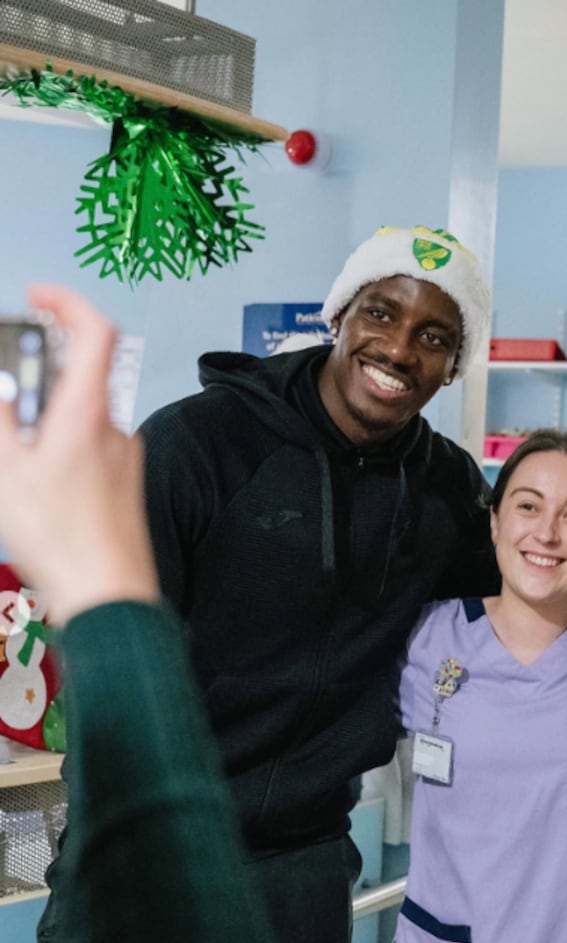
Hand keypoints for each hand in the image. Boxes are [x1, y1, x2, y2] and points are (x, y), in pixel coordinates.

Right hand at [0, 285, 157, 621]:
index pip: (95, 332)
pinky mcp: (125, 483)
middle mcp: (116, 429)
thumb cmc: (61, 539)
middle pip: (79, 377)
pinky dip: (60, 447)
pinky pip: (90, 448)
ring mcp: (125, 457)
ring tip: (14, 459)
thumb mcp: (5, 469)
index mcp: (88, 414)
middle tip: (4, 403)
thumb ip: (0, 415)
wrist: (109, 594)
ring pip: (81, 417)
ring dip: (44, 420)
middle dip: (35, 377)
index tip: (39, 295)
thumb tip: (2, 384)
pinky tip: (37, 483)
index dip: (68, 302)